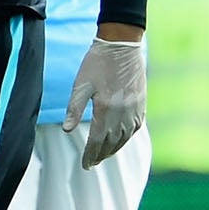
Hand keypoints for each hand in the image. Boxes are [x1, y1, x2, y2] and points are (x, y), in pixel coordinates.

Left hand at [64, 35, 146, 168]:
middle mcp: (122, 112)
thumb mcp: (81, 84)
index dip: (90, 155)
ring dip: (114, 149)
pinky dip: (127, 137)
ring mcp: (134, 108)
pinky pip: (136, 127)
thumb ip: (74, 108)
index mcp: (106, 108)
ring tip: (104, 155)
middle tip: (92, 163)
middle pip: (112, 142)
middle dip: (101, 155)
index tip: (85, 165)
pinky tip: (121, 139)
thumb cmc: (97, 62)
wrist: (122, 44)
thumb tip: (67, 130)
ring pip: (125, 137)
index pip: (97, 140)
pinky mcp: (141, 102)